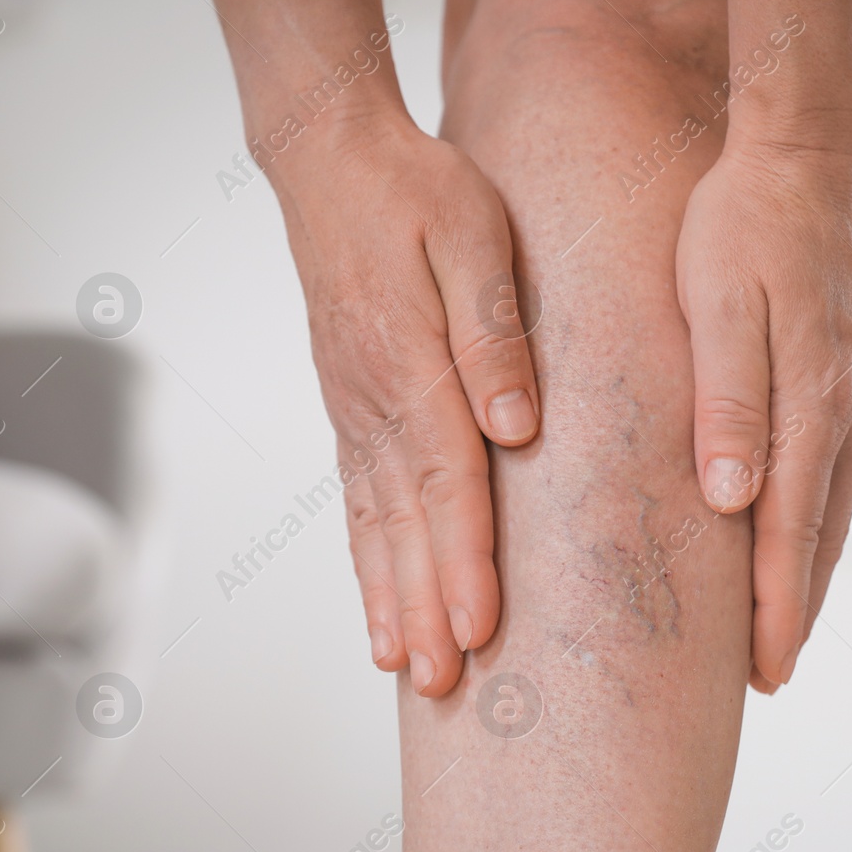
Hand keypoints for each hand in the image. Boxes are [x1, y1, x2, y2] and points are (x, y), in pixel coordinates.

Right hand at [275, 116, 539, 696]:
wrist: (333, 162)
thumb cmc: (421, 193)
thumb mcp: (476, 239)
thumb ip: (495, 333)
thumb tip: (518, 425)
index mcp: (413, 365)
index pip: (448, 483)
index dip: (464, 561)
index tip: (481, 627)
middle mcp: (376, 403)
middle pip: (405, 524)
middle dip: (427, 608)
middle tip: (447, 688)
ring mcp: (355, 412)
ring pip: (374, 524)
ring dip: (390, 600)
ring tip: (406, 671)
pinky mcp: (350, 411)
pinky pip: (356, 502)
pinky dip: (366, 561)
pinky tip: (378, 606)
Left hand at [676, 141, 851, 690]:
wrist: (810, 148)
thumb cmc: (745, 218)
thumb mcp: (716, 297)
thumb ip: (727, 397)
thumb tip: (730, 499)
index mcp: (810, 396)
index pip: (785, 528)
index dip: (771, 606)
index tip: (760, 673)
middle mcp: (846, 407)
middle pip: (816, 533)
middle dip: (791, 611)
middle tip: (767, 680)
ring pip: (830, 506)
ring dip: (804, 574)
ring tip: (779, 630)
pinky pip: (836, 468)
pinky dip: (815, 521)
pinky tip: (796, 537)